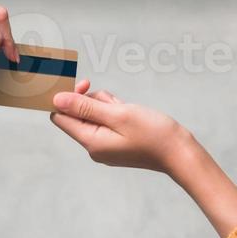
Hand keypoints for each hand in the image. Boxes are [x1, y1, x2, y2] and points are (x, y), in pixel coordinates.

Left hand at [49, 79, 192, 174]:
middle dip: (93, 100)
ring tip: (127, 109)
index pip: (60, 117)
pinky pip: (106, 121)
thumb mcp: (118, 114)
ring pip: (94, 115)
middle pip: (77, 114)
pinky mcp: (116, 142)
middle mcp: (94, 146)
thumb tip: (57, 100)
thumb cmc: (152, 133)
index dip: (66, 98)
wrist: (180, 152)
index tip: (84, 84)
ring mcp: (106, 145)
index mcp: (90, 141)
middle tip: (113, 102)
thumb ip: (85, 107)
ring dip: (106, 104)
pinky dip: (115, 112)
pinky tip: (131, 114)